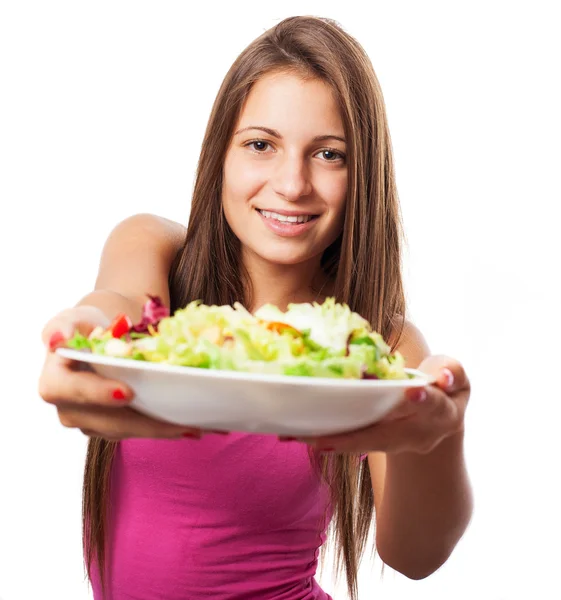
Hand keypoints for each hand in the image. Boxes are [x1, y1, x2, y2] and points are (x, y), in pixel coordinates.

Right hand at [38, 305, 204, 440]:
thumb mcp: (75, 318)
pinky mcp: (114, 428)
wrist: (103, 336)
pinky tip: (193, 427)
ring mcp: (91, 423)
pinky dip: (166, 429)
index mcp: (54, 381)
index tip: (127, 392)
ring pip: (128, 431)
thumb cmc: (89, 325)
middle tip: (179, 421)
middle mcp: (69, 409)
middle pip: (106, 420)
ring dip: (162, 431)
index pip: (68, 392)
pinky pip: (140, 431)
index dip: (96, 394)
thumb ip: (62, 325)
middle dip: (144, 422)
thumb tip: (57, 339)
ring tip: (195, 426)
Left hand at [295, 355, 469, 454]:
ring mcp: (398, 444)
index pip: (436, 404)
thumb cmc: (443, 387)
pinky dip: (328, 440)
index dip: (426, 399)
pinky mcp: (377, 444)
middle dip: (360, 436)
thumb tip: (442, 375)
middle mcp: (421, 434)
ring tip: (306, 438)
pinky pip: (352, 444)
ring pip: (366, 443)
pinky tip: (299, 435)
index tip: (413, 393)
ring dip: (336, 441)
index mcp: (445, 411)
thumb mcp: (454, 374)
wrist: (439, 424)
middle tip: (327, 439)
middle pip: (389, 436)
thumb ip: (450, 370)